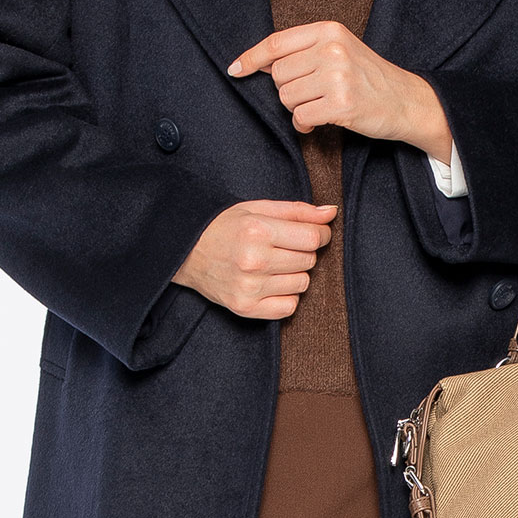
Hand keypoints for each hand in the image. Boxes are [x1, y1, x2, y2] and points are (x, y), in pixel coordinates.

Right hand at [173, 199, 336, 318]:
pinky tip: (271, 283)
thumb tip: (331, 213)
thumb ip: (296, 210)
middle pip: (309, 260)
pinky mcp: (246, 308)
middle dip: (303, 252)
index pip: (313, 238)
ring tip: (275, 264)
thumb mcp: (256, 208)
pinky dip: (286, 296)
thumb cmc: (224, 227)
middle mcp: (254, 261)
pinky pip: (289, 307)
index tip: (316, 233)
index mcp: (257, 231)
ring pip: (303, 284)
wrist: (186, 253)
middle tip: (284, 247)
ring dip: (295, 273)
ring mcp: (250, 288)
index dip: (321, 234)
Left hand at [227, 23, 453, 166]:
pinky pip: (300, 118)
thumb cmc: (368, 78)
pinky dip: (305, 125)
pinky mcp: (341, 104)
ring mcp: (337, 76)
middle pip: (278, 75)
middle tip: (310, 95)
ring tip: (320, 107)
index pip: (277, 43)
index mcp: (329, 30)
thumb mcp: (339, 50)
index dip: (252, 58)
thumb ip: (304, 51)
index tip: (235, 69)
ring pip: (287, 97)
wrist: (406, 101)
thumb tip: (260, 63)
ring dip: (297, 109)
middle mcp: (332, 49)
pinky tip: (320, 122)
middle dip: (288, 91)